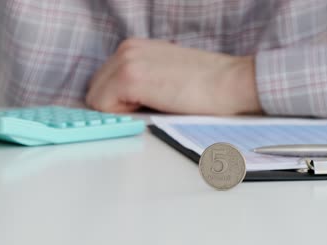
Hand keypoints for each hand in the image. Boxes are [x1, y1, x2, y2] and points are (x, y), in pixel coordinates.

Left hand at [86, 39, 261, 114]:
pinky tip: (153, 108)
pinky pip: (104, 107)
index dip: (118, 101)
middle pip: (96, 90)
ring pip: (97, 100)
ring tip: (153, 106)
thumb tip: (122, 103)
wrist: (230, 82)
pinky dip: (123, 114)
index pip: (103, 82)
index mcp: (134, 48)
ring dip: (121, 110)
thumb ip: (139, 80)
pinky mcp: (130, 77)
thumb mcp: (164, 72)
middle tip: (147, 109)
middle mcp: (126, 50)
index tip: (136, 109)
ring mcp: (126, 62)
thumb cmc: (206, 83)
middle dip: (115, 105)